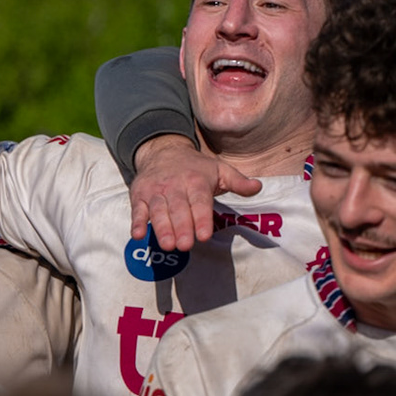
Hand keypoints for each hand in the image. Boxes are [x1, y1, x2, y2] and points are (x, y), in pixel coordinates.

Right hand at [127, 135, 261, 250]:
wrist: (163, 151)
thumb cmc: (195, 167)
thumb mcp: (219, 170)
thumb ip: (238, 182)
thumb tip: (258, 187)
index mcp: (197, 181)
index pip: (200, 202)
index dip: (202, 218)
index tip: (204, 235)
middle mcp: (175, 186)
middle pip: (178, 209)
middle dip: (181, 227)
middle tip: (185, 245)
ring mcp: (156, 191)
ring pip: (158, 210)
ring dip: (161, 228)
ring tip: (167, 245)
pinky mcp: (140, 196)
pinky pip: (137, 210)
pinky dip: (137, 222)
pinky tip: (138, 234)